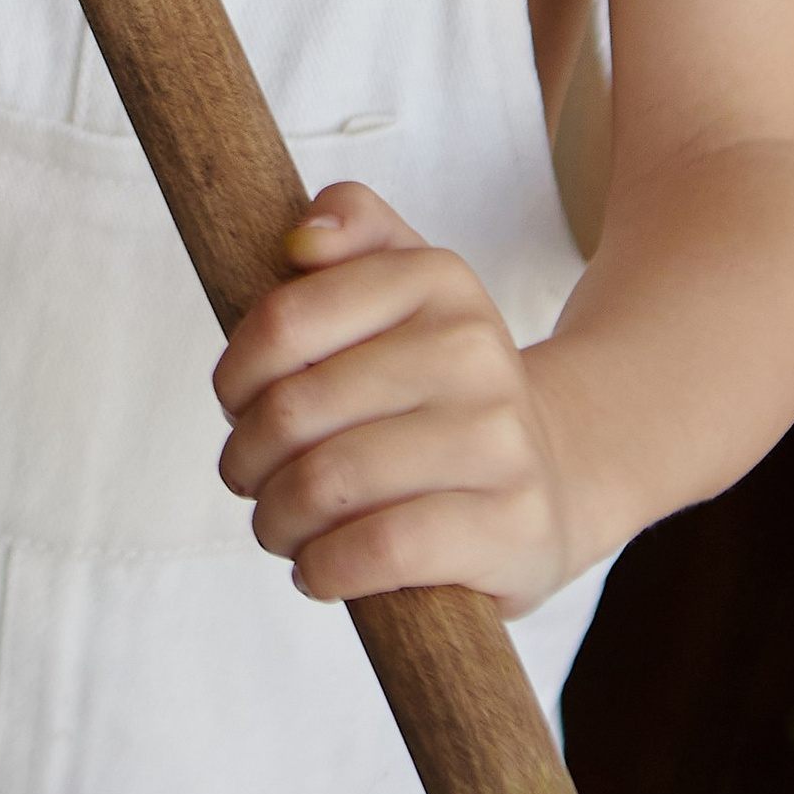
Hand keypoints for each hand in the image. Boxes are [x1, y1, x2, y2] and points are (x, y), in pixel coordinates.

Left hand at [212, 183, 575, 617]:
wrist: (557, 473)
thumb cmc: (442, 385)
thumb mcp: (410, 286)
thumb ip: (355, 225)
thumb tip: (301, 240)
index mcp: (439, 280)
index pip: (284, 320)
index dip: (236, 374)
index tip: (236, 403)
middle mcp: (477, 351)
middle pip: (294, 411)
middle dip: (246, 458)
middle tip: (248, 477)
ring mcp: (500, 442)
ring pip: (330, 483)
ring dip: (275, 519)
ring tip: (276, 524)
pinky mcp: (511, 527)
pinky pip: (381, 548)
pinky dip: (324, 568)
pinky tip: (317, 568)